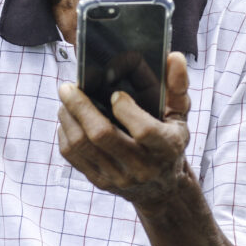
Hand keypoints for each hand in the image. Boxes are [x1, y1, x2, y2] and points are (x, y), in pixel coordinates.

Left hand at [57, 51, 190, 210]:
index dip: (126, 110)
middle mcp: (142, 167)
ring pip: (81, 145)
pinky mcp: (100, 182)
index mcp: (166, 148)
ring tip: (66, 100)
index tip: (116, 94)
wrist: (162, 188)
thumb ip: (178, 86)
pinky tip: (68, 119)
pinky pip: (73, 156)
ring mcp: (118, 177)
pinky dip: (65, 133)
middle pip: (101, 135)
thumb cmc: (169, 142)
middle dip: (80, 106)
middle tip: (68, 87)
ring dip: (68, 117)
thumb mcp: (180, 115)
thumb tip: (175, 57)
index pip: (143, 131)